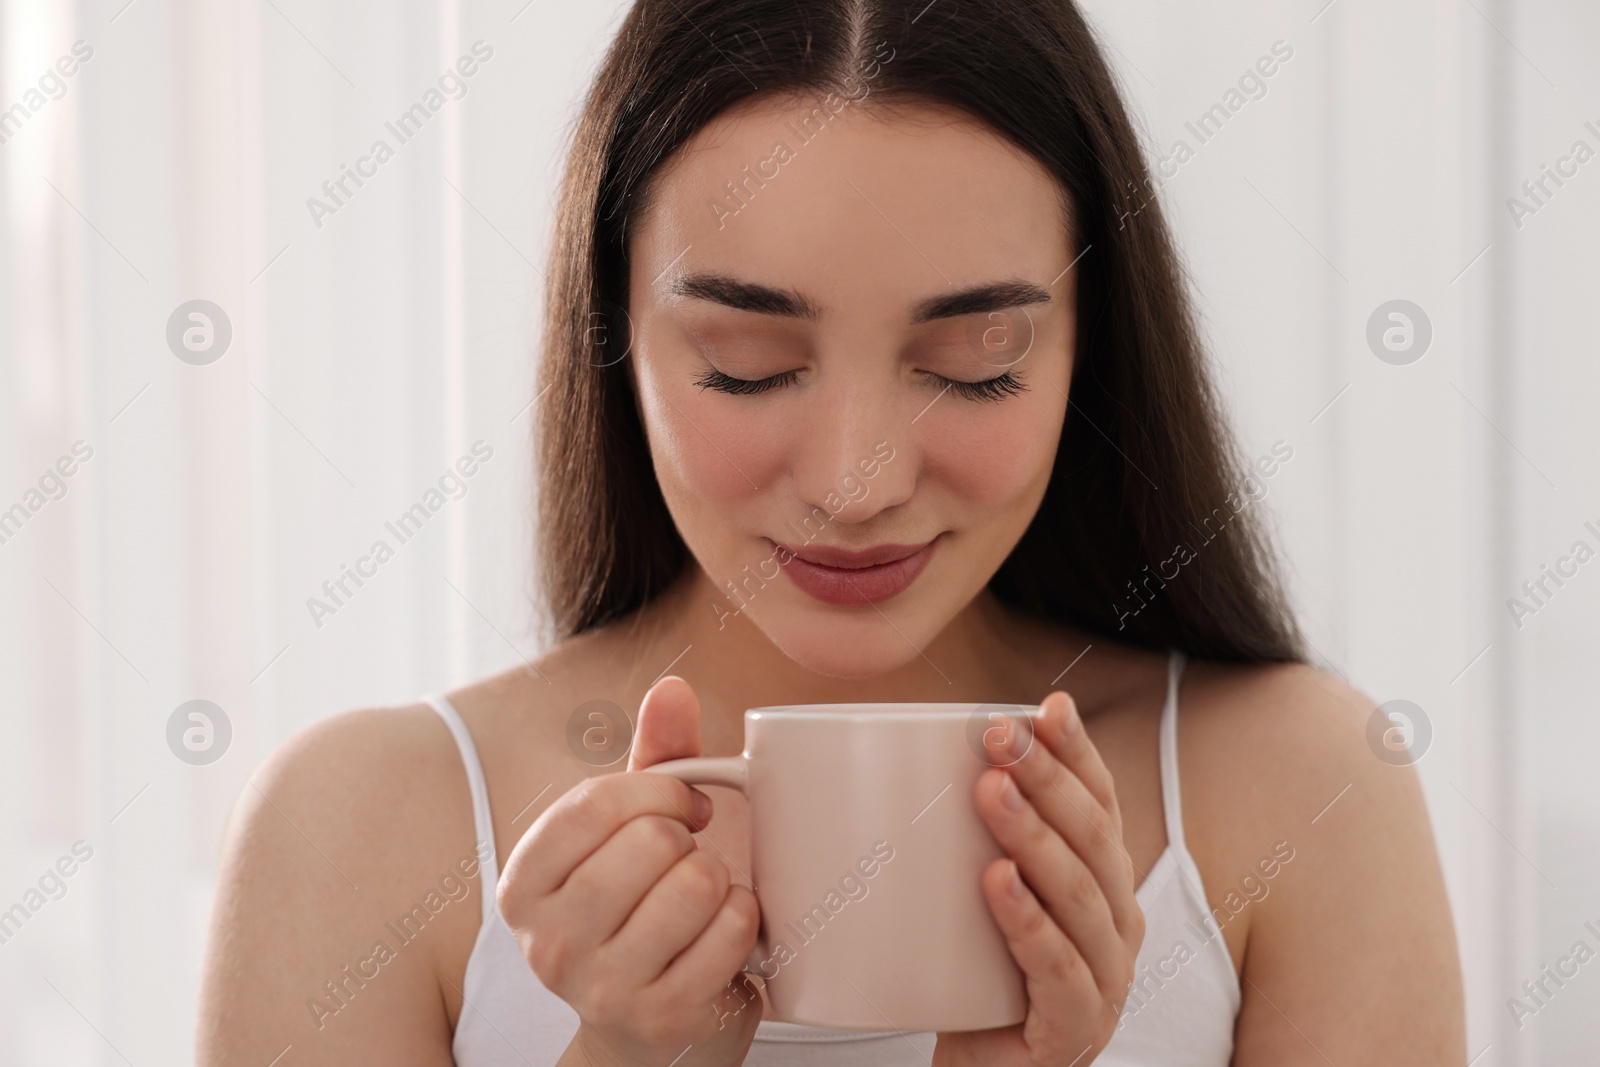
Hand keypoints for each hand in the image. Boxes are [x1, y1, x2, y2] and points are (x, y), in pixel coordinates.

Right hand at [498, 677, 762, 1066]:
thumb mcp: (632, 835)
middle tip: (689, 865)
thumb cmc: (640, 916)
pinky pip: (733, 928)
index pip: (595, 802)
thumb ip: (653, 758)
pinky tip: (723, 939)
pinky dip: (745, 921)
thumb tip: (671, 688)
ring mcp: (602, 987)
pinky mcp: (662, 1018)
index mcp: (524, 885)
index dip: (658, 790)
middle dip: (690, 842)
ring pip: (696, 881)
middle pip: (651, 841)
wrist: (652, 1039)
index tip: (684, 805)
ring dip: (720, 883)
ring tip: (702, 906)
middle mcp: (548, 942)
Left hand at [934, 692, 1143, 1066]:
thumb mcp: (979, 896)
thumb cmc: (978, 980)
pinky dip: (1030, 925)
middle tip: (1000, 736)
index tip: (1047, 706)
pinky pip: (1059, 973)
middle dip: (1049, 778)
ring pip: (1080, 898)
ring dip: (1036, 838)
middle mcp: (1116, 924)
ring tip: (992, 792)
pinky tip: (999, 885)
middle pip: (1093, 839)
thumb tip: (895, 753)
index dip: (1079, 754)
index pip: (1100, 804)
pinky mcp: (1073, 1030)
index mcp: (1102, 883)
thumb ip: (965, 834)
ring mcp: (1104, 980)